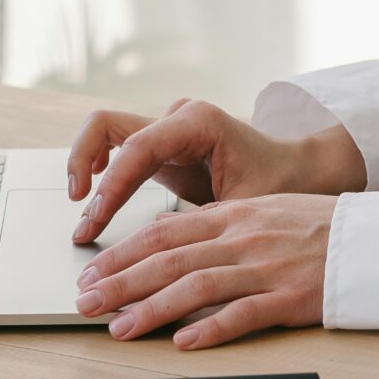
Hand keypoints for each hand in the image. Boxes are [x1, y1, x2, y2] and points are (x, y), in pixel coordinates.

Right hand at [67, 98, 363, 242]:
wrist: (300, 171)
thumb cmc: (280, 186)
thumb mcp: (244, 210)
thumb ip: (201, 229)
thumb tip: (158, 261)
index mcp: (197, 122)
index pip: (135, 150)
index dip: (109, 189)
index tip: (93, 222)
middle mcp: (176, 116)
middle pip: (106, 126)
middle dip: (83, 167)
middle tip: (78, 212)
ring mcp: (166, 127)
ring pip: (105, 133)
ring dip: (86, 168)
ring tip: (82, 212)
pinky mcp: (162, 145)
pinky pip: (117, 151)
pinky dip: (101, 173)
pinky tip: (97, 205)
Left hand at [73, 193, 335, 348]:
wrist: (376, 241)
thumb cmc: (320, 229)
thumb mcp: (265, 211)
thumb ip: (219, 225)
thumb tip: (170, 239)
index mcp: (234, 216)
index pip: (164, 232)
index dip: (122, 253)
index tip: (91, 272)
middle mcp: (243, 238)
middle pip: (168, 259)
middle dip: (120, 281)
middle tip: (84, 302)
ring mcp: (266, 269)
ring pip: (196, 286)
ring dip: (152, 308)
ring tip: (120, 329)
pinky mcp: (290, 298)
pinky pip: (244, 314)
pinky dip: (211, 328)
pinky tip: (183, 343)